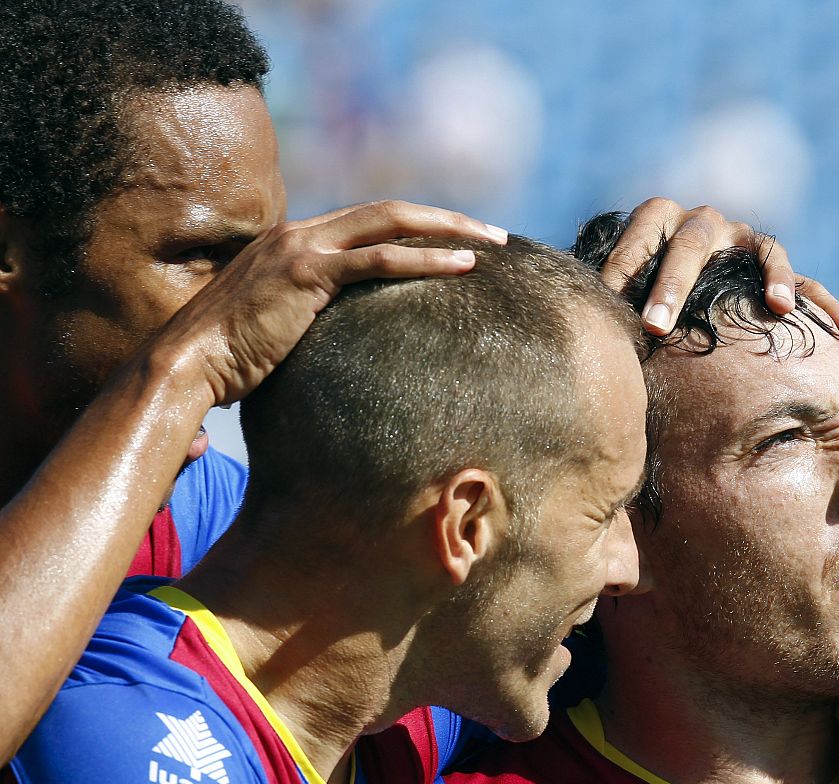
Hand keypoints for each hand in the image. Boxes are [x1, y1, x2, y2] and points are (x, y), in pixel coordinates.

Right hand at [154, 200, 507, 405]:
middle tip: (494, 233)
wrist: (189, 364)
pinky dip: (425, 260)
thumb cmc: (231, 359)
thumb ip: (313, 316)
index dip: (417, 227)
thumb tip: (348, 339)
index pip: (369, 221)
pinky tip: (462, 267)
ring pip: (390, 223)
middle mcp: (300, 233)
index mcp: (295, 241)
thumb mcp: (279, 327)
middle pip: (388, 211)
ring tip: (492, 243)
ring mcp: (302, 247)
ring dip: (448, 231)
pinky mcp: (307, 272)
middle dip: (446, 218)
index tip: (459, 240)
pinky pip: (379, 259)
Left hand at [600, 197, 838, 339]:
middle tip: (655, 326)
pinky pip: (808, 282)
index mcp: (663, 219)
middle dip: (674, 284)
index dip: (626, 263)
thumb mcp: (612, 292)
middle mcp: (707, 222)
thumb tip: (555, 322)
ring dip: (771, 277)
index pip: (643, 229)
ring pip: (763, 250)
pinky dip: (828, 303)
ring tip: (777, 309)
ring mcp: (746, 241)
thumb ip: (594, 299)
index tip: (610, 304)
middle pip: (694, 239)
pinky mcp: (776, 268)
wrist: (668, 289)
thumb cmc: (634, 296)